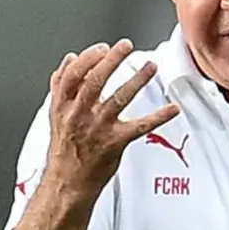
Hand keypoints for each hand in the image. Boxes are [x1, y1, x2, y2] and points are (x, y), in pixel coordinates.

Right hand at [44, 39, 179, 206]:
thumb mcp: (56, 114)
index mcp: (63, 106)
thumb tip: (70, 59)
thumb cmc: (64, 149)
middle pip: (95, 81)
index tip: (103, 47)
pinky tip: (173, 108)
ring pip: (119, 98)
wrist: (67, 183)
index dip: (88, 58)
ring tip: (151, 66)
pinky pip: (141, 126)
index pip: (73, 74)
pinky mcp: (115, 143)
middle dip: (112, 60)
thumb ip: (61, 86)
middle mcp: (79, 115)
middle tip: (126, 46)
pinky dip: (159, 116)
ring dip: (137, 80)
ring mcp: (98, 129)